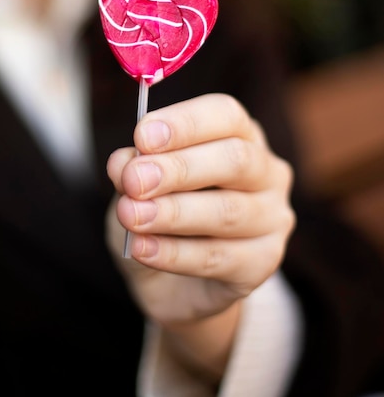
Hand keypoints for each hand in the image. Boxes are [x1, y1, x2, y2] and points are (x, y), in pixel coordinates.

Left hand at [106, 93, 294, 375]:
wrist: (170, 281)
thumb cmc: (159, 216)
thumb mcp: (135, 187)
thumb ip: (132, 169)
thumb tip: (125, 161)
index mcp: (240, 136)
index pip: (225, 115)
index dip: (185, 124)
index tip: (142, 136)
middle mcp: (266, 172)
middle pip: (235, 160)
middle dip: (179, 169)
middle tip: (135, 181)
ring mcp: (272, 218)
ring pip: (228, 212)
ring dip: (173, 213)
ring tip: (131, 216)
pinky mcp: (263, 262)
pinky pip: (219, 258)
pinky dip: (175, 254)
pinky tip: (142, 249)